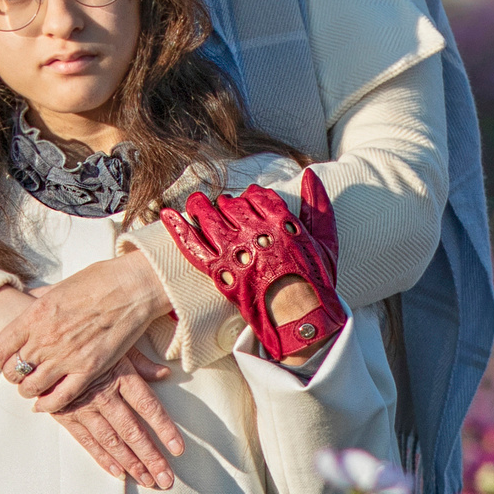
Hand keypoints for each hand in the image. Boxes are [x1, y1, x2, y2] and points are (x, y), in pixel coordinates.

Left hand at [0, 252, 171, 411]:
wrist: (133, 286)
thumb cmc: (100, 280)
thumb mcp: (59, 287)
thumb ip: (40, 302)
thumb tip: (28, 304)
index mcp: (34, 315)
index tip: (4, 359)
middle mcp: (46, 338)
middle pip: (12, 371)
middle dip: (13, 375)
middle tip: (21, 372)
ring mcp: (67, 356)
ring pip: (31, 387)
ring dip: (28, 390)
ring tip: (33, 387)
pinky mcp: (89, 369)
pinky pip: (60, 397)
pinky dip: (49, 404)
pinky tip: (45, 403)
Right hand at [52, 349, 185, 490]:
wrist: (44, 345)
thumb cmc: (87, 344)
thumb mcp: (117, 345)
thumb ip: (141, 363)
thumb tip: (165, 373)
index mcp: (121, 376)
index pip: (148, 406)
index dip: (164, 429)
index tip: (178, 449)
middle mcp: (103, 395)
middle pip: (132, 431)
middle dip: (150, 457)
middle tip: (166, 478)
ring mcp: (84, 408)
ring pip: (111, 441)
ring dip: (131, 463)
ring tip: (148, 480)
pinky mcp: (66, 416)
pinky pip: (88, 442)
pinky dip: (104, 459)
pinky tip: (119, 474)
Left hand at [160, 170, 347, 362]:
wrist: (301, 317)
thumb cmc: (315, 283)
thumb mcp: (325, 239)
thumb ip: (318, 205)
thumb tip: (310, 176)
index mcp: (280, 220)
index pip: (258, 196)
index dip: (251, 196)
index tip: (247, 200)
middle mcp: (255, 230)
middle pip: (232, 205)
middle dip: (227, 204)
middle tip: (222, 208)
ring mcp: (235, 249)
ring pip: (209, 217)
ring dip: (200, 207)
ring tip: (196, 203)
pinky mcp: (218, 269)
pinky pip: (193, 245)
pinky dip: (178, 229)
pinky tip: (168, 215)